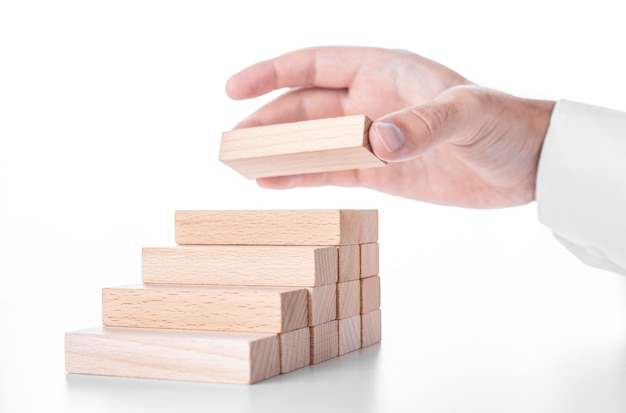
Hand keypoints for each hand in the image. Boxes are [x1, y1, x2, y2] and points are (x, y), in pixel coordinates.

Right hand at [225, 46, 554, 207]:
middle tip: (232, 144)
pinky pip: (331, 172)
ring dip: (277, 152)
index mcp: (384, 71)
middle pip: (304, 109)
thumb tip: (376, 141)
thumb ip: (422, 123)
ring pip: (312, 142)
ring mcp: (372, 138)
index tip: (234, 90)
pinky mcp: (380, 172)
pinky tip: (274, 184)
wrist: (527, 164)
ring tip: (241, 165)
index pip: (314, 65)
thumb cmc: (504, 123)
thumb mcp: (467, 115)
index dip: (270, 74)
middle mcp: (371, 100)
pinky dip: (301, 177)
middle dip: (266, 123)